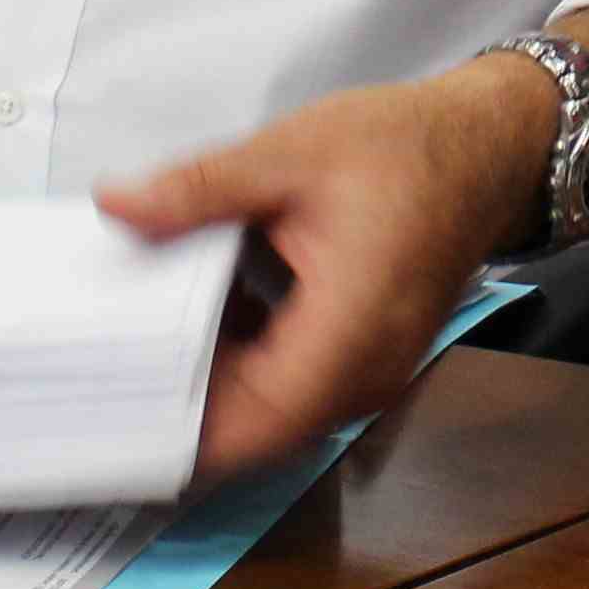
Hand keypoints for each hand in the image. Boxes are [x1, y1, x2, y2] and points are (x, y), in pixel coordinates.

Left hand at [95, 58, 552, 481]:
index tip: (116, 431)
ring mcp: (368, 374)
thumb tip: (116, 207)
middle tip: (101, 375)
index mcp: (350, 329)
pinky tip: (197, 315)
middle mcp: (364, 372)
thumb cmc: (404, 149)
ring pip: (270, 410)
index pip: (256, 423)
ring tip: (134, 343)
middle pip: (255, 427)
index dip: (184, 439)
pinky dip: (241, 362)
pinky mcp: (363, 361)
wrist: (487, 150)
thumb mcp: (288, 154)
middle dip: (181, 407)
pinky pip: (291, 387)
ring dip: (209, 383)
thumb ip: (198, 189)